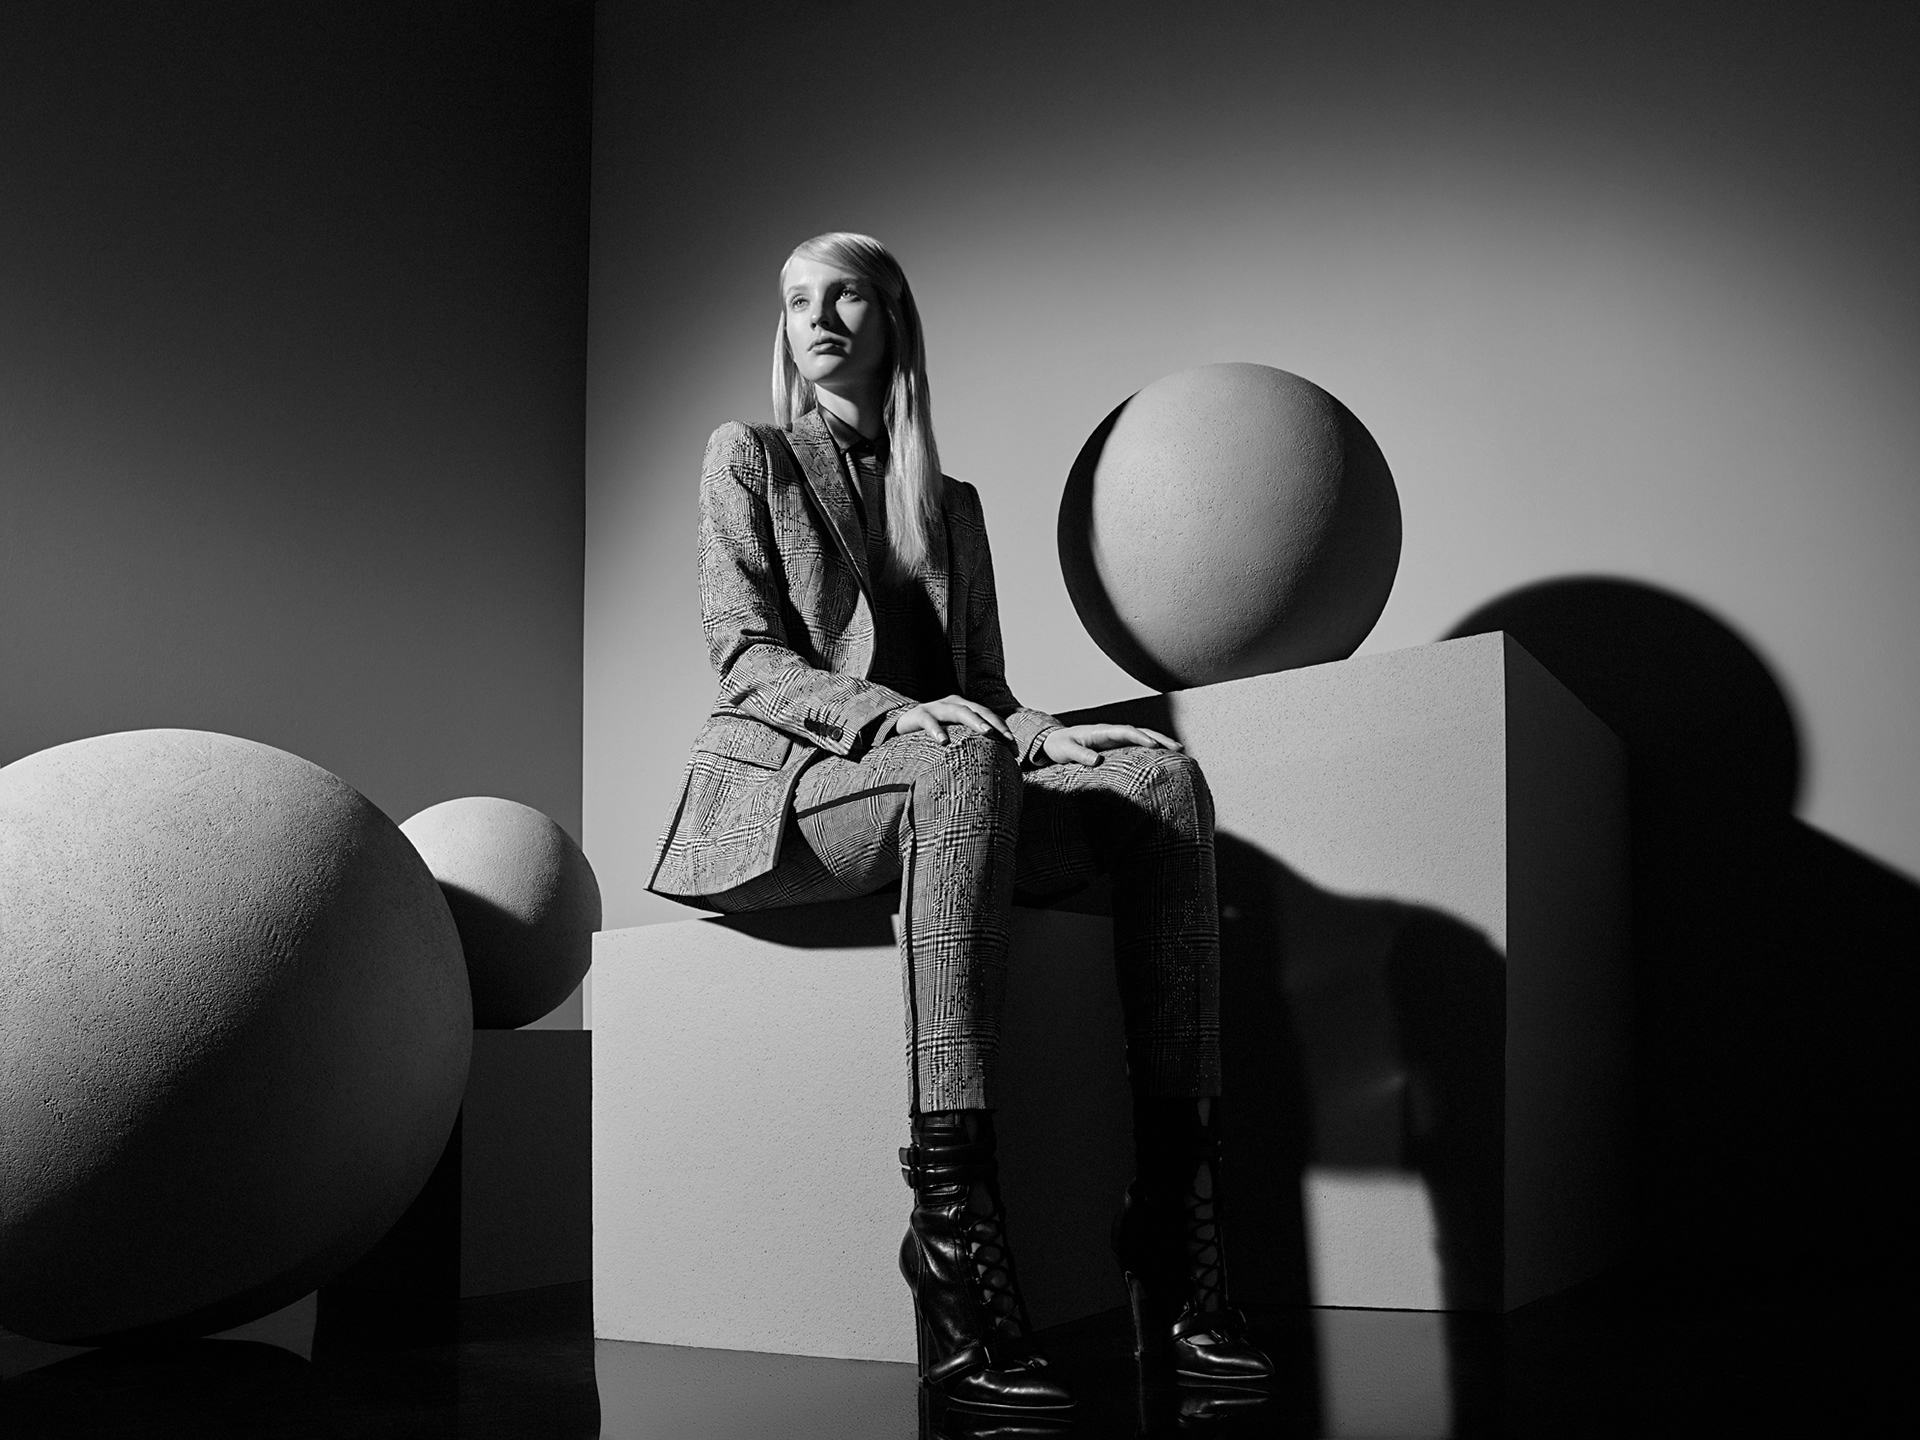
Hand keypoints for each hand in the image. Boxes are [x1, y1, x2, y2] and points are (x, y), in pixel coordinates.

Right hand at [891, 695, 1015, 745]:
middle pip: (979, 711)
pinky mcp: (919, 714)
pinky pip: (929, 721)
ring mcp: (936, 707)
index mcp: (965, 707)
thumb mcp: (954, 735)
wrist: (900, 724)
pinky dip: (937, 730)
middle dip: (996, 724)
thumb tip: (995, 765)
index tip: (1015, 750)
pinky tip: (944, 741)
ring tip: (987, 732)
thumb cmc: (933, 734)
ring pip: (959, 711)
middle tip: (1008, 739)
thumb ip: (970, 743)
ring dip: (975, 721)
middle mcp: (953, 704)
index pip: (989, 717)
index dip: (1003, 730)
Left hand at [1042, 723, 1182, 766]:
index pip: (1125, 731)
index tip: (1153, 745)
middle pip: (1140, 732)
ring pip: (1142, 737)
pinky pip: (1136, 746)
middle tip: (1178, 747)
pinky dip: (1151, 749)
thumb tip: (1097, 761)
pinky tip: (1163, 757)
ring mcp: (1115, 739)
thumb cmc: (1060, 746)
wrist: (1054, 742)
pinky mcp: (1116, 747)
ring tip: (1178, 751)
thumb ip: (1080, 754)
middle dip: (1159, 738)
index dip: (1140, 737)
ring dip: (1159, 742)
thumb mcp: (1066, 750)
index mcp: (1101, 731)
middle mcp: (1111, 733)